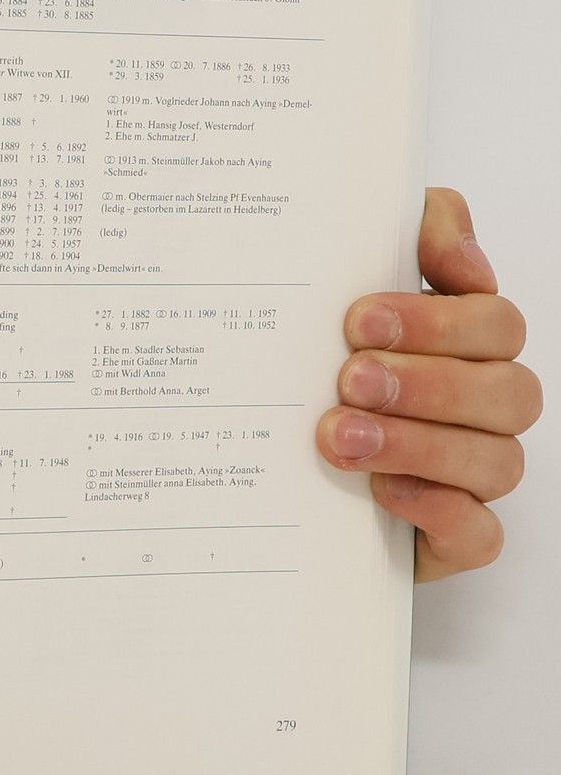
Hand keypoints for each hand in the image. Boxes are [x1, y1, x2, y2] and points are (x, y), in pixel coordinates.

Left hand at [318, 188, 540, 580]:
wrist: (267, 466)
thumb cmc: (320, 362)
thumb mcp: (342, 285)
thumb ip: (406, 236)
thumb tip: (457, 250)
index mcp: (469, 346)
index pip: (495, 323)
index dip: (439, 319)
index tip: (359, 320)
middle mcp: (483, 409)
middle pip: (507, 392)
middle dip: (427, 383)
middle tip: (349, 379)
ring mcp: (473, 476)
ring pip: (495, 461)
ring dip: (420, 444)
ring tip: (339, 436)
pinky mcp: (451, 538)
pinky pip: (481, 536)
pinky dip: (440, 511)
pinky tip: (386, 491)